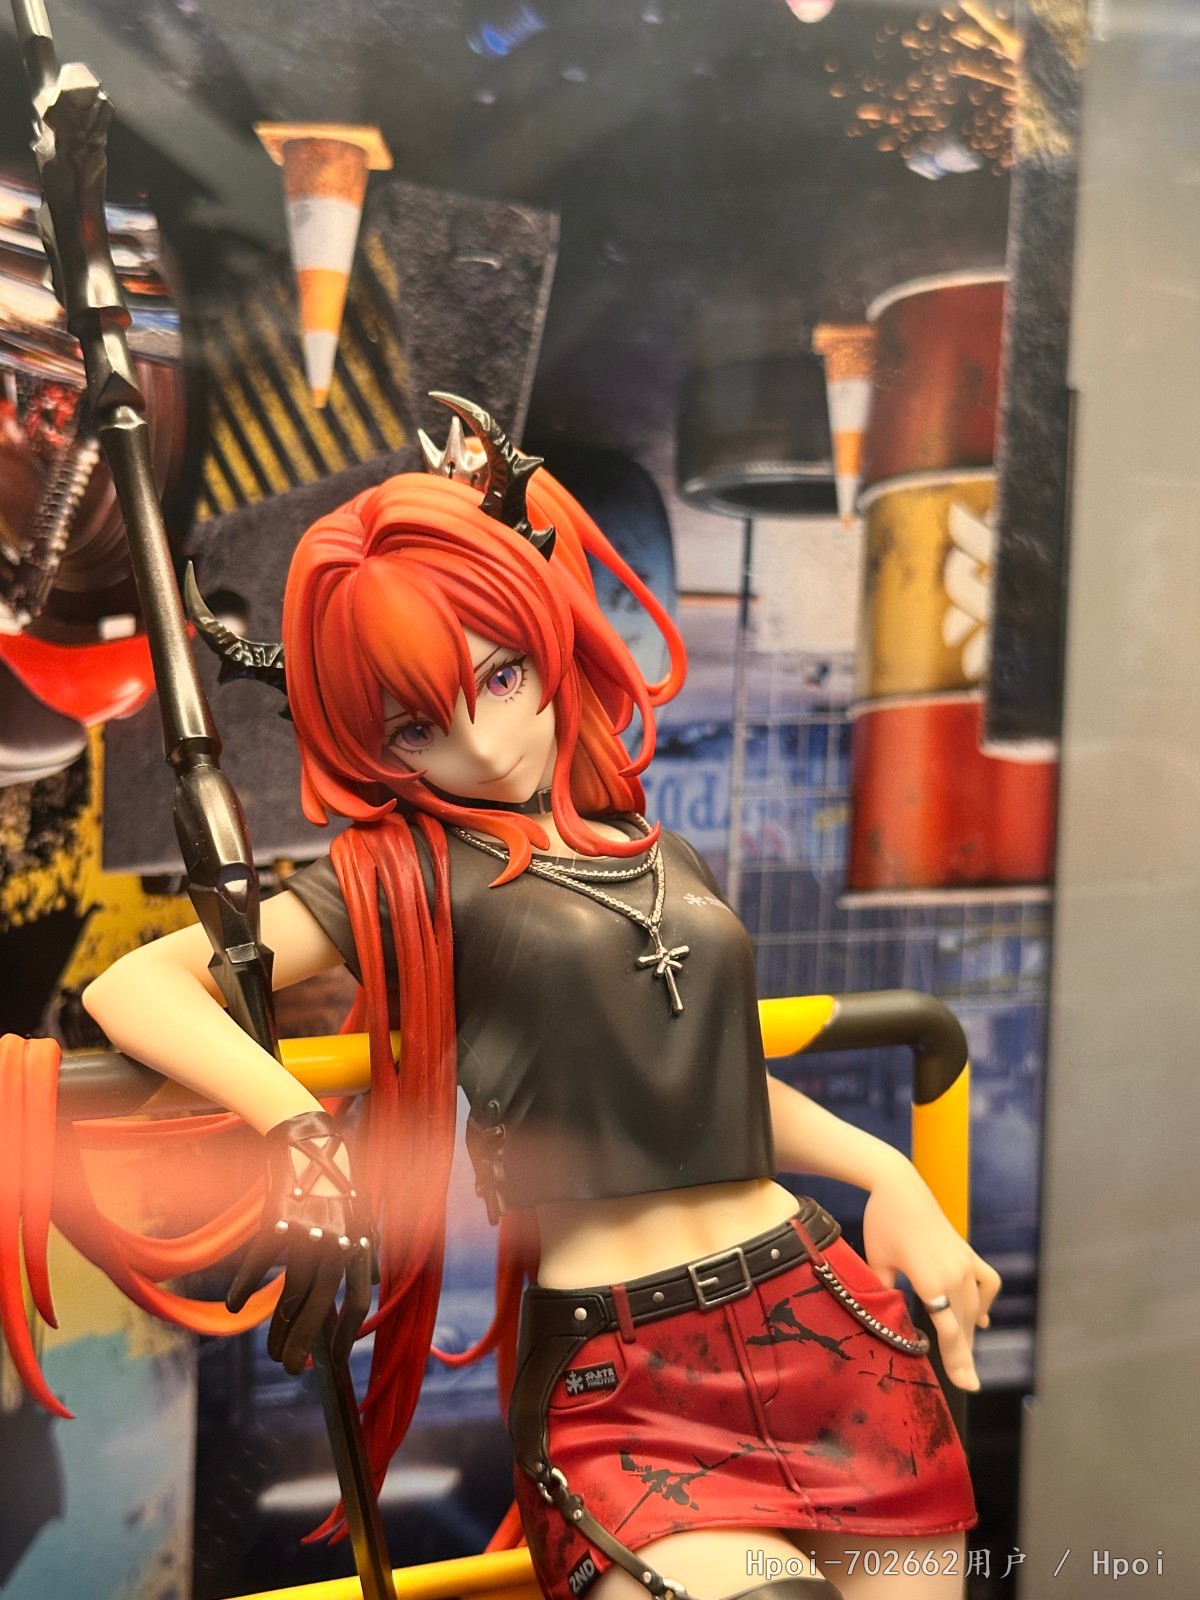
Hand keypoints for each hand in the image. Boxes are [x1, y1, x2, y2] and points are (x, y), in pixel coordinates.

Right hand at [227, 1109, 372, 1373]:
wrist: (309, 1143)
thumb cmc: (337, 1181)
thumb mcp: (363, 1213)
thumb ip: (367, 1249)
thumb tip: (374, 1284)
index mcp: (360, 1241)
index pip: (359, 1299)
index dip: (348, 1334)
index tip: (334, 1361)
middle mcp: (337, 1240)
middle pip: (322, 1305)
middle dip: (306, 1344)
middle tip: (292, 1370)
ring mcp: (308, 1231)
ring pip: (291, 1293)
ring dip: (279, 1328)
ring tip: (270, 1351)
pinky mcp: (278, 1221)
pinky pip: (260, 1264)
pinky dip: (245, 1288)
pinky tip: (233, 1307)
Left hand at [861, 1166, 1000, 1390]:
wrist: (899, 1186)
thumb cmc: (882, 1223)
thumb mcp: (877, 1263)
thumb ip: (884, 1296)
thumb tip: (886, 1323)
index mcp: (931, 1281)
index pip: (949, 1332)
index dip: (958, 1361)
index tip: (968, 1386)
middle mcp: (955, 1274)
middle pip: (963, 1325)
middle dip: (965, 1355)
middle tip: (968, 1383)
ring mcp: (966, 1262)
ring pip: (974, 1308)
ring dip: (970, 1332)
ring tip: (965, 1356)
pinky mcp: (968, 1252)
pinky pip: (987, 1282)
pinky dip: (986, 1301)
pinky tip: (981, 1319)